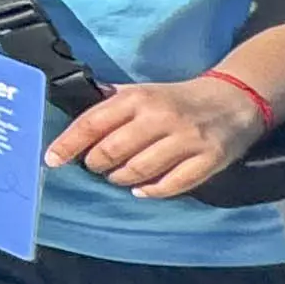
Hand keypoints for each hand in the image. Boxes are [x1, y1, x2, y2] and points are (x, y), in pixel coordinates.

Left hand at [56, 69, 268, 198]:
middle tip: (94, 166)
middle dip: (95, 164)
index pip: (93, 123)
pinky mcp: (208, 160)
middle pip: (112, 151)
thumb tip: (68, 106)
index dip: (68, 144)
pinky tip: (142, 189)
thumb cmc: (176, 99)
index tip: (51, 159)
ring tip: (117, 176)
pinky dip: (151, 191)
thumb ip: (109, 103)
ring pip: (139, 171)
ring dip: (120, 179)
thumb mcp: (141, 91)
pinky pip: (172, 185)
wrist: (233, 99)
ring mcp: (186, 140)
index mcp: (138, 98)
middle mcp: (161, 117)